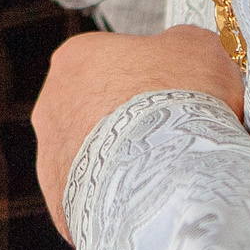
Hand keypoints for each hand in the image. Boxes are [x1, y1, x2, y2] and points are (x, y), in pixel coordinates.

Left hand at [31, 26, 243, 243]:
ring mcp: (51, 159)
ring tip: (166, 174)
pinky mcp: (63, 206)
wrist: (171, 173)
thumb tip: (183, 51)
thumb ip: (181, 44)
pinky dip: (119, 202)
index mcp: (76, 58)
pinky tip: (151, 203)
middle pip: (97, 110)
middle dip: (131, 122)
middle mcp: (52, 106)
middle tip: (173, 134)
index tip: (177, 93)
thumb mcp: (197, 46)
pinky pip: (95, 200)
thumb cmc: (181, 98)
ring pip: (93, 158)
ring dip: (123, 164)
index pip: (112, 62)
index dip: (151, 77)